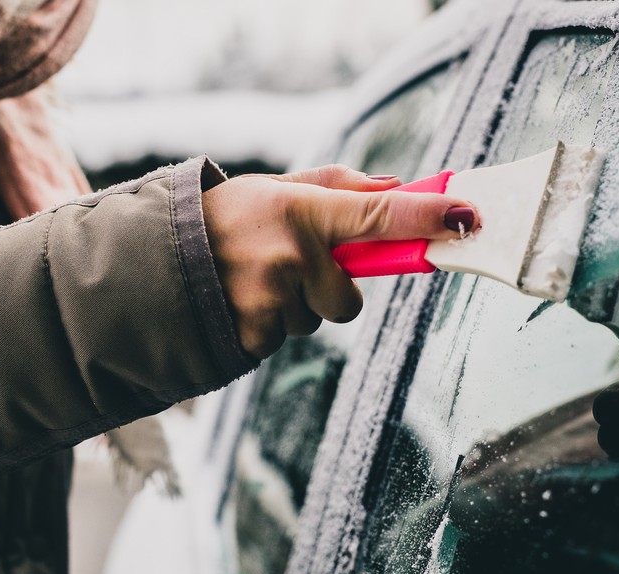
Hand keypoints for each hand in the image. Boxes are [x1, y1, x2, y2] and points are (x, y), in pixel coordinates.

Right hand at [202, 165, 476, 358]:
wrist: (150, 259)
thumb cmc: (223, 218)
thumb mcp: (274, 189)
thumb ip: (338, 188)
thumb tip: (399, 188)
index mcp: (300, 210)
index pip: (379, 214)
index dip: (427, 218)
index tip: (468, 217)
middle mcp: (291, 256)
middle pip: (348, 297)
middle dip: (326, 289)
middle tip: (286, 267)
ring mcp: (272, 300)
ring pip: (313, 321)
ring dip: (292, 308)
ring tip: (251, 282)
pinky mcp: (253, 336)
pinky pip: (283, 339)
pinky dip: (266, 327)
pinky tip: (238, 303)